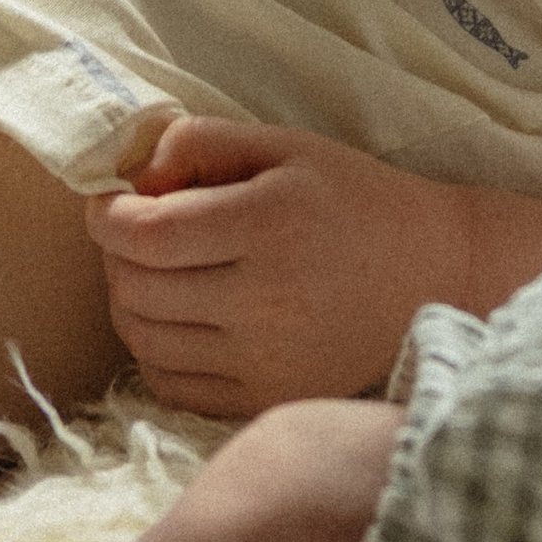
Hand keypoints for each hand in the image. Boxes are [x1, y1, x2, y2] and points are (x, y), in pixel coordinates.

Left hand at [88, 117, 472, 415]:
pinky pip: (171, 384)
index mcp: (269, 224)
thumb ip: (203, 143)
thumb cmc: (356, 200)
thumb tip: (134, 175)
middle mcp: (263, 299)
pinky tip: (180, 319)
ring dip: (130, 299)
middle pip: (134, 286)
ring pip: (143, 338)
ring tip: (159, 272)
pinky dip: (155, 351)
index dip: (106, 216)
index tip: (108, 202)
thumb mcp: (287, 147)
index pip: (144, 234)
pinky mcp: (266, 398)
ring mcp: (264, 359)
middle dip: (116, 253)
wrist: (436, 273)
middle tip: (138, 231)